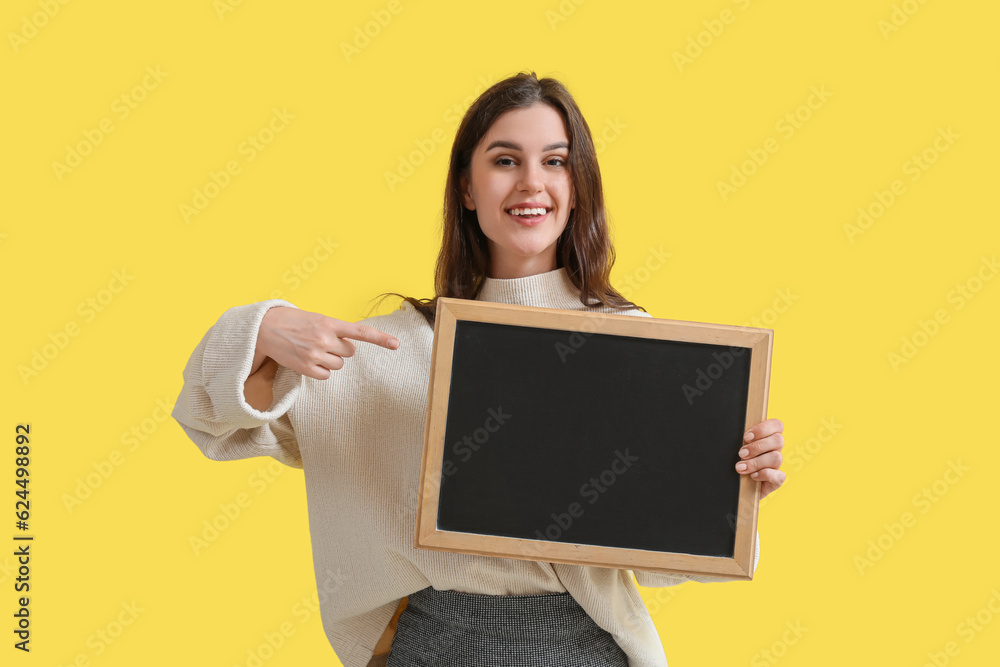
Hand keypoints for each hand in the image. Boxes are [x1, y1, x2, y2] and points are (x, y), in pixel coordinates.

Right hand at [254, 306, 400, 379]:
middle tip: (322, 341)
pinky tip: (308, 360)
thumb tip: (350, 346)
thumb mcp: (317, 318)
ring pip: (338, 364)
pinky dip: (320, 370)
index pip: (360, 332)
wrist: (265, 328)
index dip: (380, 338)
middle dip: (340, 349)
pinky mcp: (305, 367)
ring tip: (312, 349)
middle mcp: (324, 338)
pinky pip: (326, 375)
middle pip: (349, 352)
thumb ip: (335, 330)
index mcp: (330, 322)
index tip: (396, 344)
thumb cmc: (293, 322)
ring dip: (330, 359)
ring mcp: (315, 353)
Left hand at [735, 418, 784, 499]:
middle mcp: (774, 450)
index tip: (746, 437)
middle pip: (778, 440)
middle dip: (757, 447)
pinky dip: (764, 475)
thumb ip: (741, 439)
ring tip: (740, 468)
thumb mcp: (736, 448)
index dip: (763, 429)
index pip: (777, 425)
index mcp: (767, 437)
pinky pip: (779, 476)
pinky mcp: (777, 480)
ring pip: (776, 457)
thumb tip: (735, 432)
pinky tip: (753, 476)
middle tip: (741, 453)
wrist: (735, 486)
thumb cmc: (735, 461)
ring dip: (756, 462)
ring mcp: (776, 465)